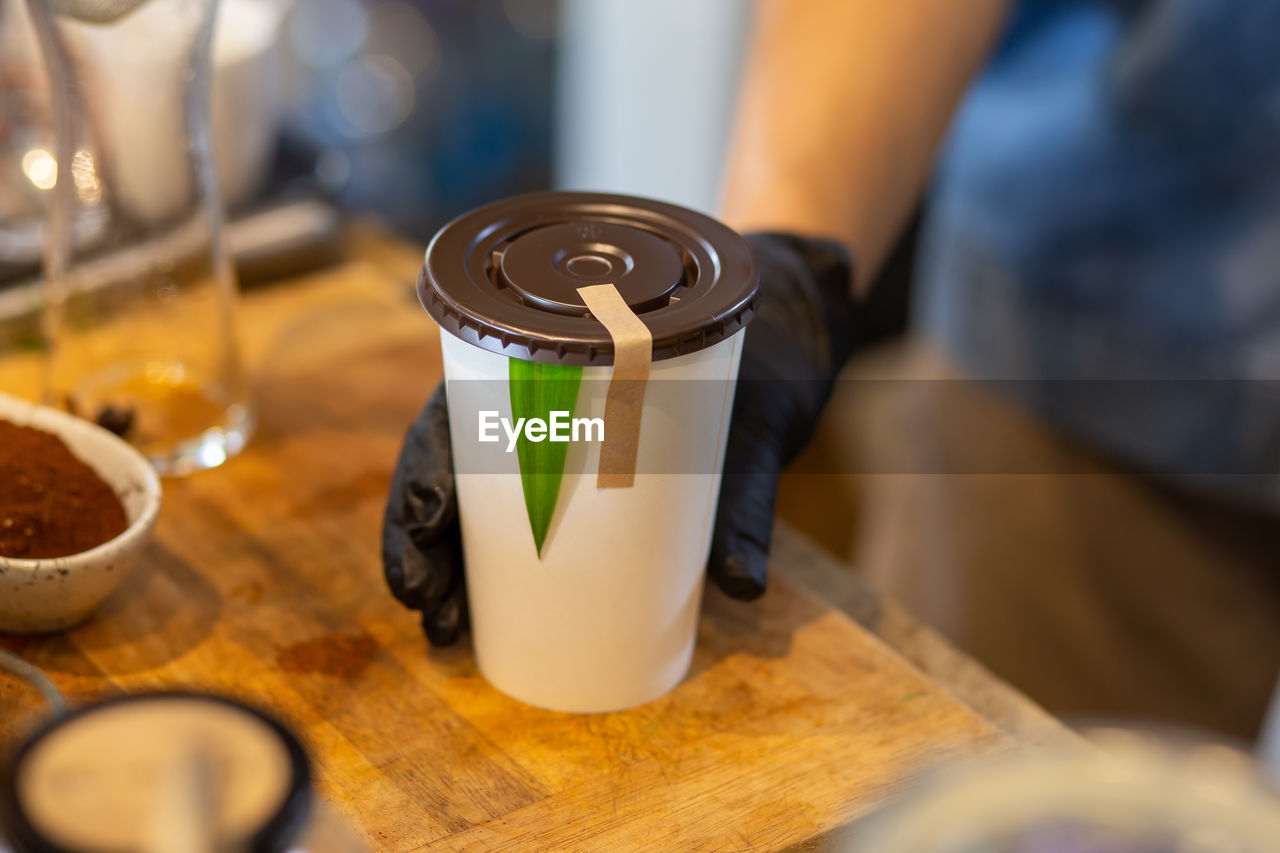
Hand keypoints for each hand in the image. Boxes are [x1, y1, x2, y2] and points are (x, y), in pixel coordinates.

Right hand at [382, 233, 859, 643]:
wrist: (794, 331)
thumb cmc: (767, 357)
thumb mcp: (758, 420)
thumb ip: (750, 498)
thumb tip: (742, 590)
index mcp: (560, 357)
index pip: (462, 410)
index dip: (427, 469)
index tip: (425, 527)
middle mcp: (544, 399)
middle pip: (453, 465)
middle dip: (422, 538)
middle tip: (430, 606)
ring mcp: (562, 441)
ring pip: (477, 498)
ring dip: (445, 563)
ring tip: (443, 627)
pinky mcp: (591, 477)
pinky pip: (526, 519)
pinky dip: (494, 569)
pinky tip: (477, 619)